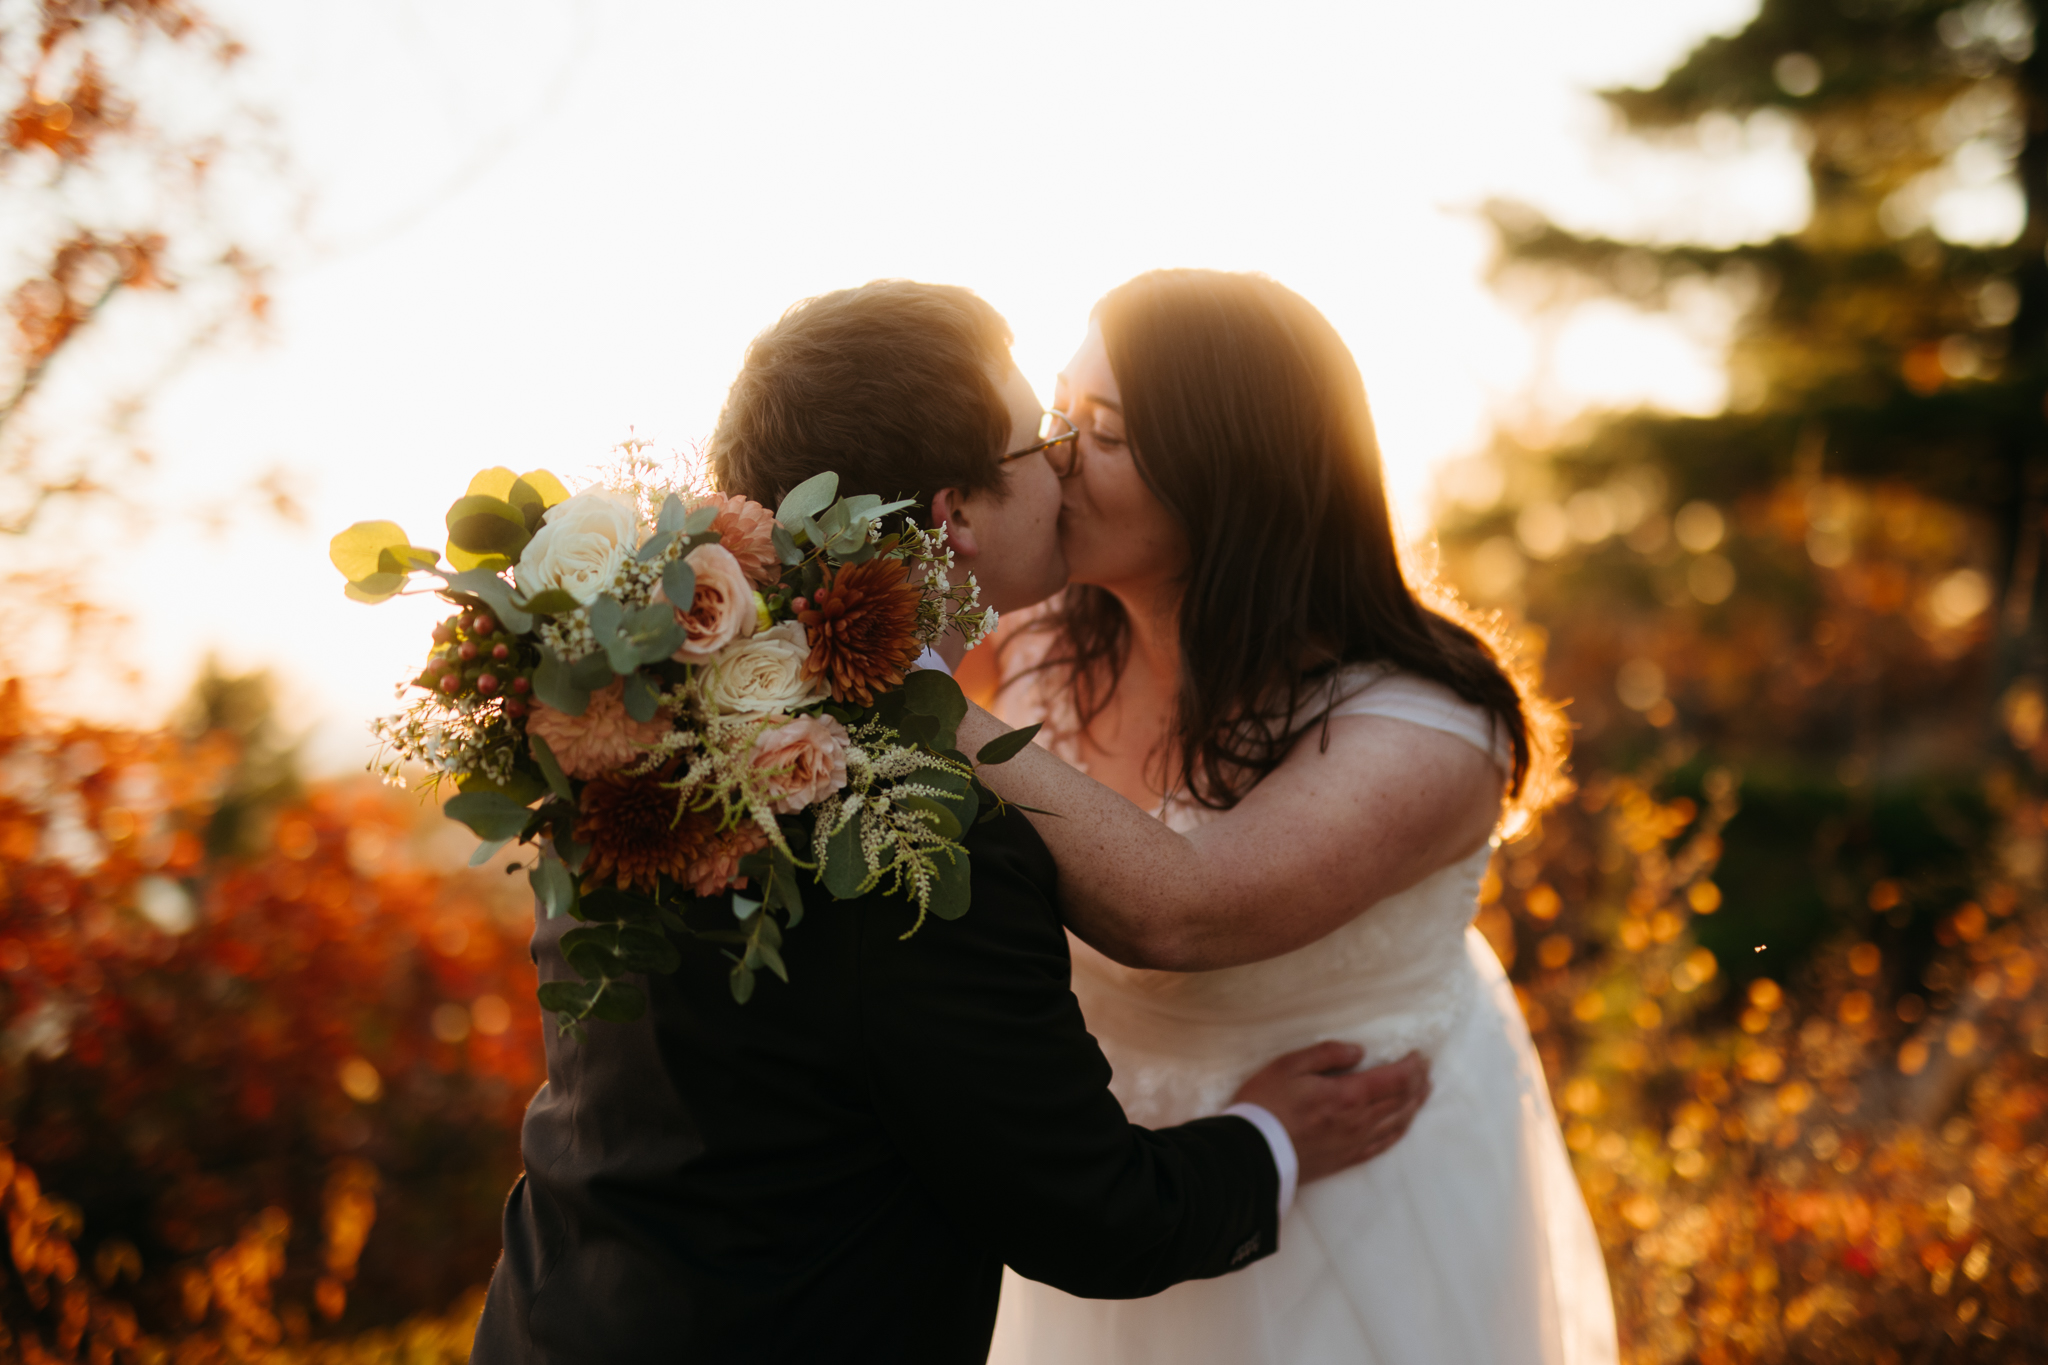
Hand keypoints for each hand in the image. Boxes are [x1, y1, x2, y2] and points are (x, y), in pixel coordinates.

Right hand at [1230, 1043, 1429, 1183]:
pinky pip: (1383, 1145)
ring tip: (1424, 1093)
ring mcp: (1354, 1143)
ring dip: (1414, 1106)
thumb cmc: (1265, 1105)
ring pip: (1396, 1123)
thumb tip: (1359, 1051)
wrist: (1250, 1154)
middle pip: (1400, 1101)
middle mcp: (1358, 1121)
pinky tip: (1403, 1125)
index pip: (1394, 1079)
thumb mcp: (1289, 1065)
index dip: (1412, 1067)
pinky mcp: (1346, 1159)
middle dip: (1417, 1083)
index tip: (1420, 1055)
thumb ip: (1327, 1054)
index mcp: (1347, 1095)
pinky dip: (1399, 1131)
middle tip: (1427, 1070)